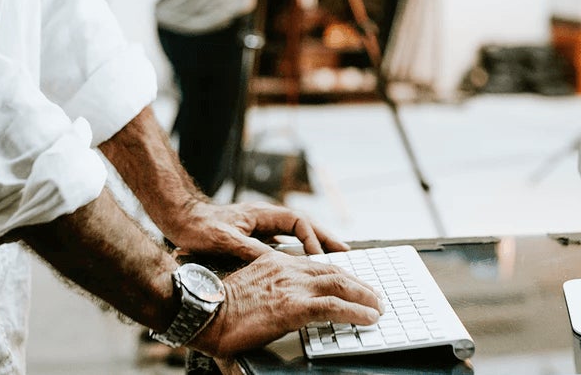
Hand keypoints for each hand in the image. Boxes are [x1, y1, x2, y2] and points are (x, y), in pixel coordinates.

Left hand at [164, 201, 347, 260]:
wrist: (178, 219)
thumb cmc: (199, 228)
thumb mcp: (225, 240)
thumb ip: (251, 250)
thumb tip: (277, 263)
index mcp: (262, 214)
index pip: (299, 223)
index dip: (313, 239)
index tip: (321, 259)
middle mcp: (265, 219)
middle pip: (304, 228)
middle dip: (326, 240)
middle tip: (348, 255)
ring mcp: (260, 229)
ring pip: (295, 237)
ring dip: (314, 248)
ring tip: (335, 262)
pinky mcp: (253, 239)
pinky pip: (283, 247)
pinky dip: (298, 256)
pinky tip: (305, 270)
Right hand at [190, 250, 380, 357]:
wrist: (203, 310)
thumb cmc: (217, 307)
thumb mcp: (249, 290)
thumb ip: (269, 291)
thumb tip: (279, 308)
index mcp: (276, 263)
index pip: (317, 264)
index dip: (339, 274)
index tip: (352, 284)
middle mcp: (287, 268)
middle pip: (334, 271)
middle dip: (358, 284)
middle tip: (374, 296)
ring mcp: (291, 286)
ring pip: (340, 284)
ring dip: (364, 296)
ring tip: (378, 307)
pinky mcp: (293, 306)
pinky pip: (334, 306)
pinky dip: (356, 311)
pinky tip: (368, 318)